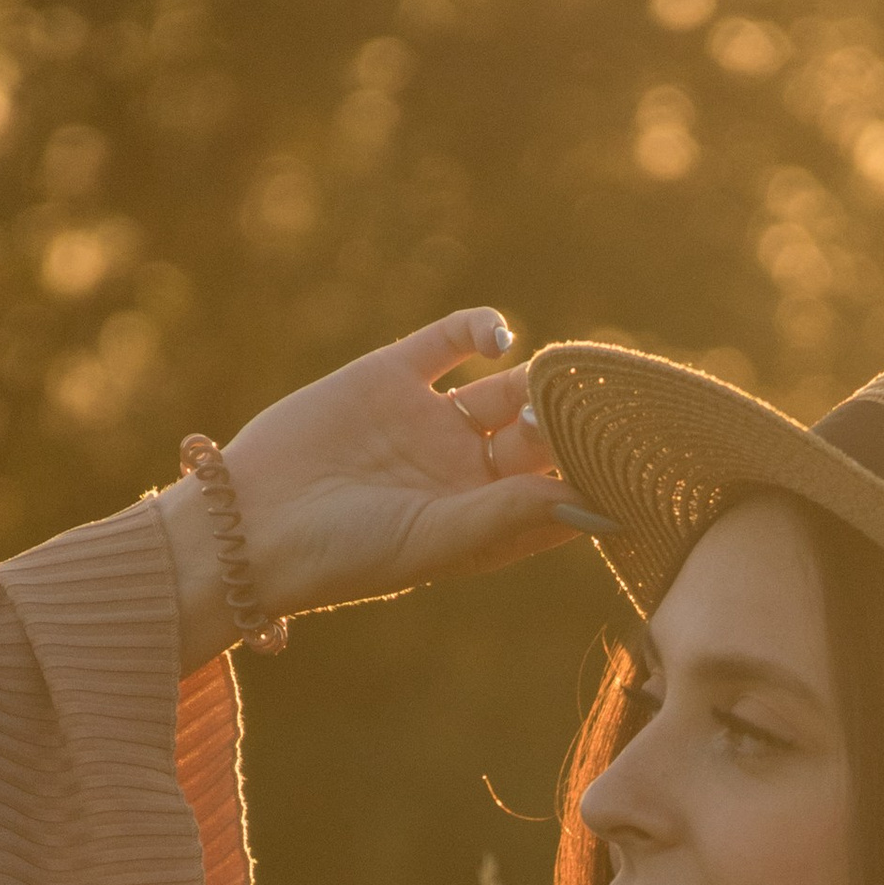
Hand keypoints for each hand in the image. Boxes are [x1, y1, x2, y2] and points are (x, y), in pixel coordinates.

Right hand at [158, 308, 585, 656]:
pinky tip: (500, 339)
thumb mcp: (435, 540)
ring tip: (557, 381)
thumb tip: (590, 502)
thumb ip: (510, 515)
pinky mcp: (392, 375)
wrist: (249, 524)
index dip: (599, 478)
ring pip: (508, 388)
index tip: (634, 463)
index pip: (562, 496)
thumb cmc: (344, 555)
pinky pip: (451, 340)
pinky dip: (482, 329)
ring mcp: (431, 422)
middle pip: (542, 440)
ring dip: (539, 382)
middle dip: (573, 426)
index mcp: (485, 523)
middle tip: (597, 414)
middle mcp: (465, 474)